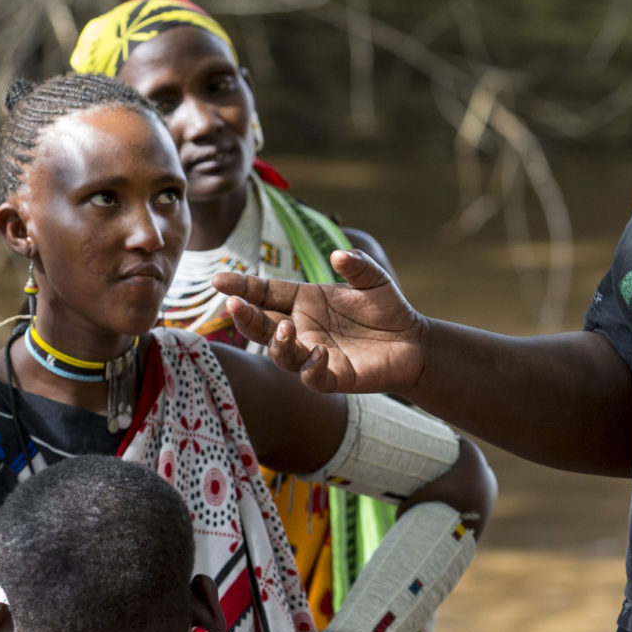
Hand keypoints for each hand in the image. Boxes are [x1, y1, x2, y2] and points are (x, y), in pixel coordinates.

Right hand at [214, 249, 427, 394]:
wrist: (413, 343)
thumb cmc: (386, 308)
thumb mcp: (374, 280)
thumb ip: (358, 265)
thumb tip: (339, 253)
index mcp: (303, 301)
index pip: (264, 293)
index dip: (241, 286)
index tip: (218, 280)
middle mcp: (301, 328)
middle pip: (262, 325)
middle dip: (244, 316)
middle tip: (233, 304)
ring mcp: (313, 354)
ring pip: (280, 354)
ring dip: (276, 343)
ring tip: (285, 328)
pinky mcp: (332, 377)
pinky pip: (311, 377)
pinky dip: (310, 368)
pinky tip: (320, 354)